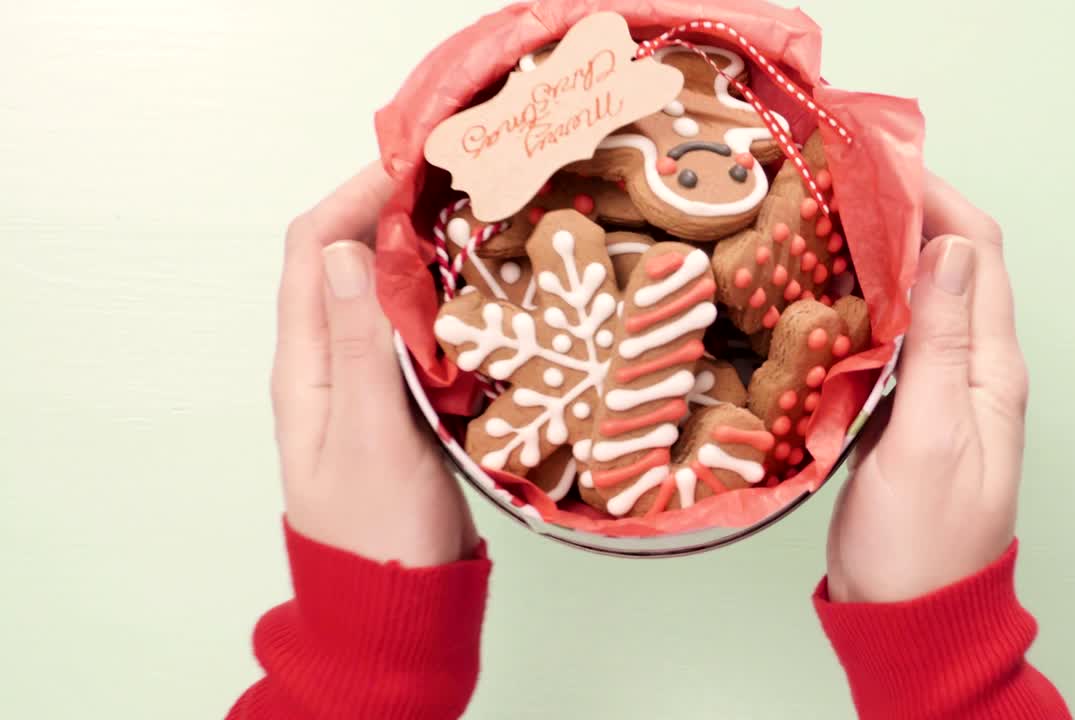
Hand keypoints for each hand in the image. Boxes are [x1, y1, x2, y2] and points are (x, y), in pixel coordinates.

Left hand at [271, 162, 477, 566]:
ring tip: (479, 223)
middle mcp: (330, 364)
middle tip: (458, 184)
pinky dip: (446, 301)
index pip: (310, 252)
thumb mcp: (370, 437)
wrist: (400, 607)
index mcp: (305, 367)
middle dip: (392, 213)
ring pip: (388, 295)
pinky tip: (488, 294)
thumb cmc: (378, 535)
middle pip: (348, 262)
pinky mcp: (405, 405)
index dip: (351, 197)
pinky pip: (418, 334)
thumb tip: (341, 252)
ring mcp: (369, 384)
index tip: (410, 165)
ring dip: (423, 254)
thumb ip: (358, 347)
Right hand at [826, 173, 1028, 602]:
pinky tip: (822, 294)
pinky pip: (889, 337)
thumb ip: (939, 345)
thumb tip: (946, 250)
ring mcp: (934, 389)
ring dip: (881, 255)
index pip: (978, 256)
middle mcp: (969, 369)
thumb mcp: (928, 437)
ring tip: (824, 221)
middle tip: (840, 183)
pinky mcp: (899, 409)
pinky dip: (862, 303)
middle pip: (948, 267)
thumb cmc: (920, 541)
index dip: (938, 200)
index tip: (881, 164)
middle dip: (905, 215)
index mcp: (989, 369)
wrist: (905, 613)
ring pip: (916, 298)